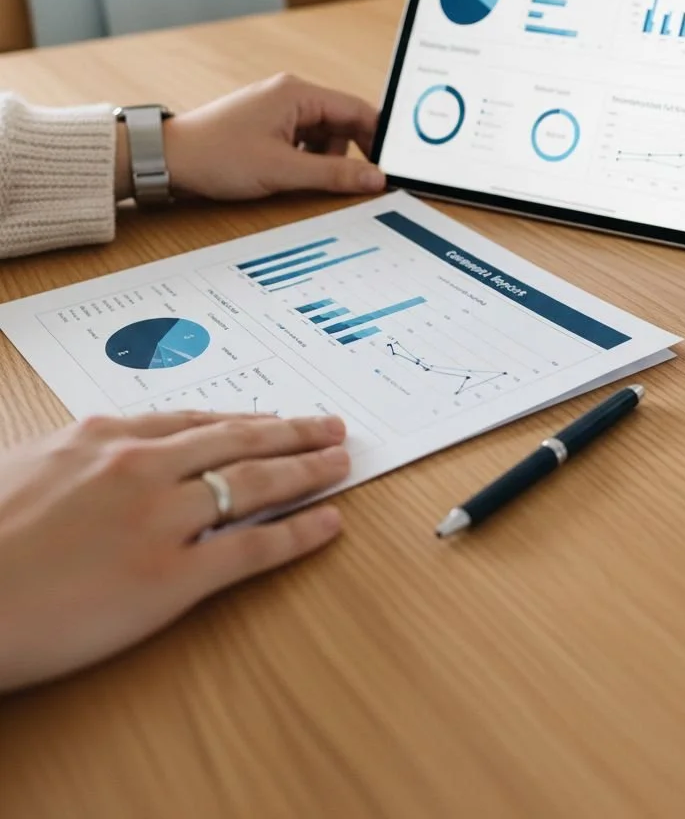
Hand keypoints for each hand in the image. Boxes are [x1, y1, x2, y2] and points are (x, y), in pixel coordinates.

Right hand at [0, 411, 349, 691]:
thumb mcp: (25, 469)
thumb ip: (75, 458)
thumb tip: (98, 452)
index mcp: (104, 437)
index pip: (196, 422)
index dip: (245, 420)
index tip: (274, 419)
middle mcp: (141, 466)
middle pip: (238, 441)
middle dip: (293, 433)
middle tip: (332, 428)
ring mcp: (160, 519)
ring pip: (255, 483)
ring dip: (307, 471)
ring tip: (341, 463)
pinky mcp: (169, 577)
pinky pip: (252, 547)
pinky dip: (298, 533)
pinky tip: (328, 523)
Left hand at [115, 75, 386, 201]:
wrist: (166, 159)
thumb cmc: (216, 156)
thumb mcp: (283, 170)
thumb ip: (335, 175)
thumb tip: (376, 178)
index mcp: (298, 93)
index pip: (357, 110)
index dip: (378, 139)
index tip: (390, 167)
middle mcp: (291, 95)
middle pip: (342, 124)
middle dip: (349, 154)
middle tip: (355, 184)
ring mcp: (278, 110)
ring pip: (323, 136)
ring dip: (324, 161)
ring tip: (302, 181)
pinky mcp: (267, 127)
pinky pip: (302, 142)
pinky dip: (305, 162)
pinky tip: (289, 177)